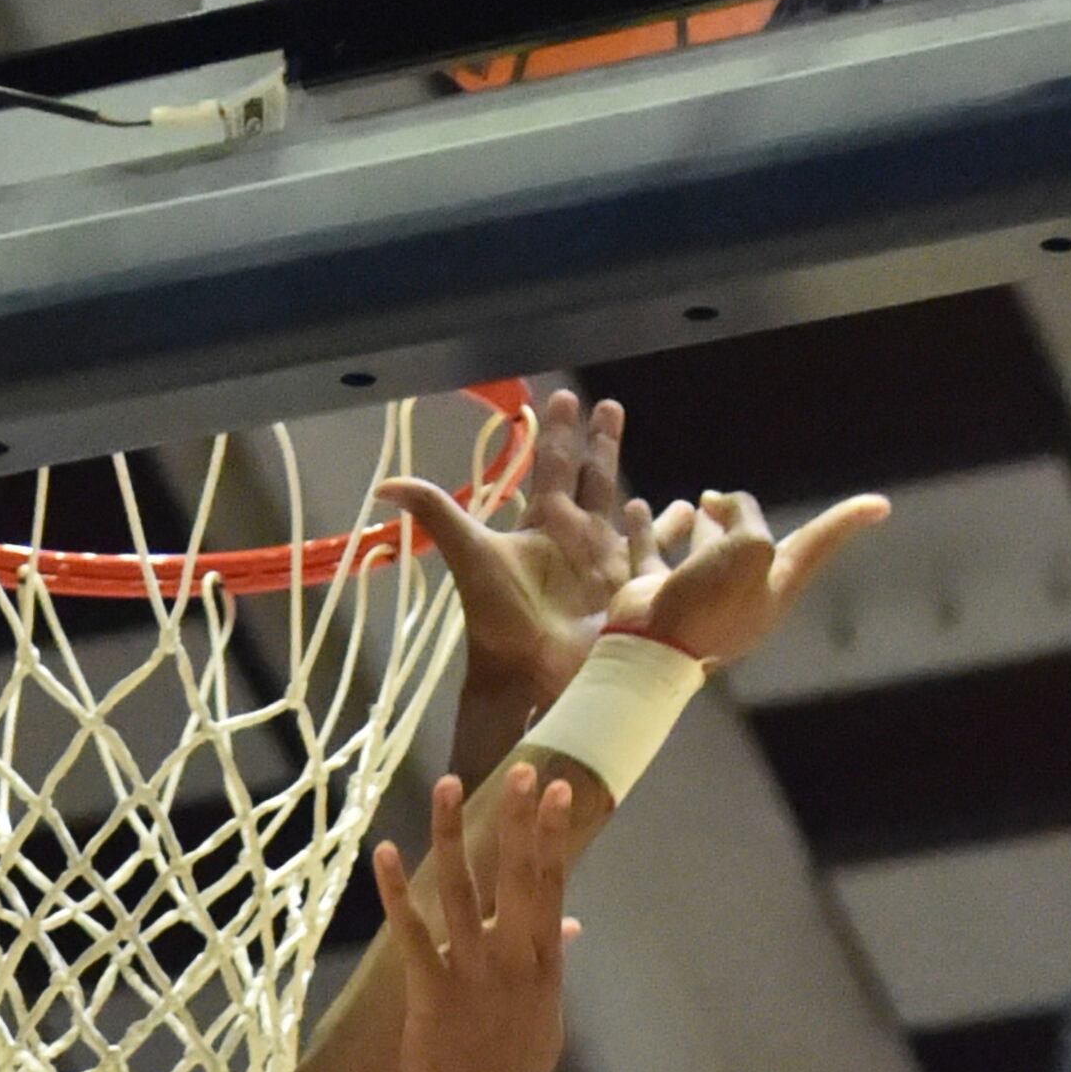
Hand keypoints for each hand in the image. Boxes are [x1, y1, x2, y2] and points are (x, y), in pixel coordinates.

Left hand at [371, 767, 578, 1071]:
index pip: (553, 885)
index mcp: (543, 964)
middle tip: (524, 769)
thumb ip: (550, 965)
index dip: (553, 835)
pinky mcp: (433, 992)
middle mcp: (514, 961)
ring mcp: (473, 974)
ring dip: (453, 834)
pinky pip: (412, 932)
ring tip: (447, 785)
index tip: (557, 790)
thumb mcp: (544, 1018)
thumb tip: (567, 928)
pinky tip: (386, 852)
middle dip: (520, 820)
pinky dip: (398, 891)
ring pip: (463, 891)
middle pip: (519, 876)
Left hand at [388, 388, 665, 781]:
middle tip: (609, 404)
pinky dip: (667, 531)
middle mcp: (576, 537)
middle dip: (601, 441)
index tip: (565, 396)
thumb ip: (435, 512)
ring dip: (637, 486)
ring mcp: (605, 562)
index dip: (558, 431)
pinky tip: (685, 511)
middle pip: (592, 477)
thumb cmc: (500, 617)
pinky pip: (652, 551)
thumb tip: (385, 483)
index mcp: (543, 524)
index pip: (552, 465)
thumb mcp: (470, 553)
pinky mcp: (629, 588)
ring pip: (626, 511)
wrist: (529, 675)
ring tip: (649, 469)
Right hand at [612, 482, 888, 678]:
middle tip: (721, 497)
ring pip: (705, 551)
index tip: (881, 504)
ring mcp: (699, 598)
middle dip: (742, 517)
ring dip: (704, 525)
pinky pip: (655, 556)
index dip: (846, 520)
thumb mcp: (749, 547)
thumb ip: (746, 516)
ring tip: (699, 500)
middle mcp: (741, 595)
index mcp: (774, 587)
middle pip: (752, 544)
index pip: (818, 543)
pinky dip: (651, 530)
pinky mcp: (658, 598)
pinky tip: (639, 507)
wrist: (651, 650)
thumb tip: (719, 504)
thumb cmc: (710, 601)